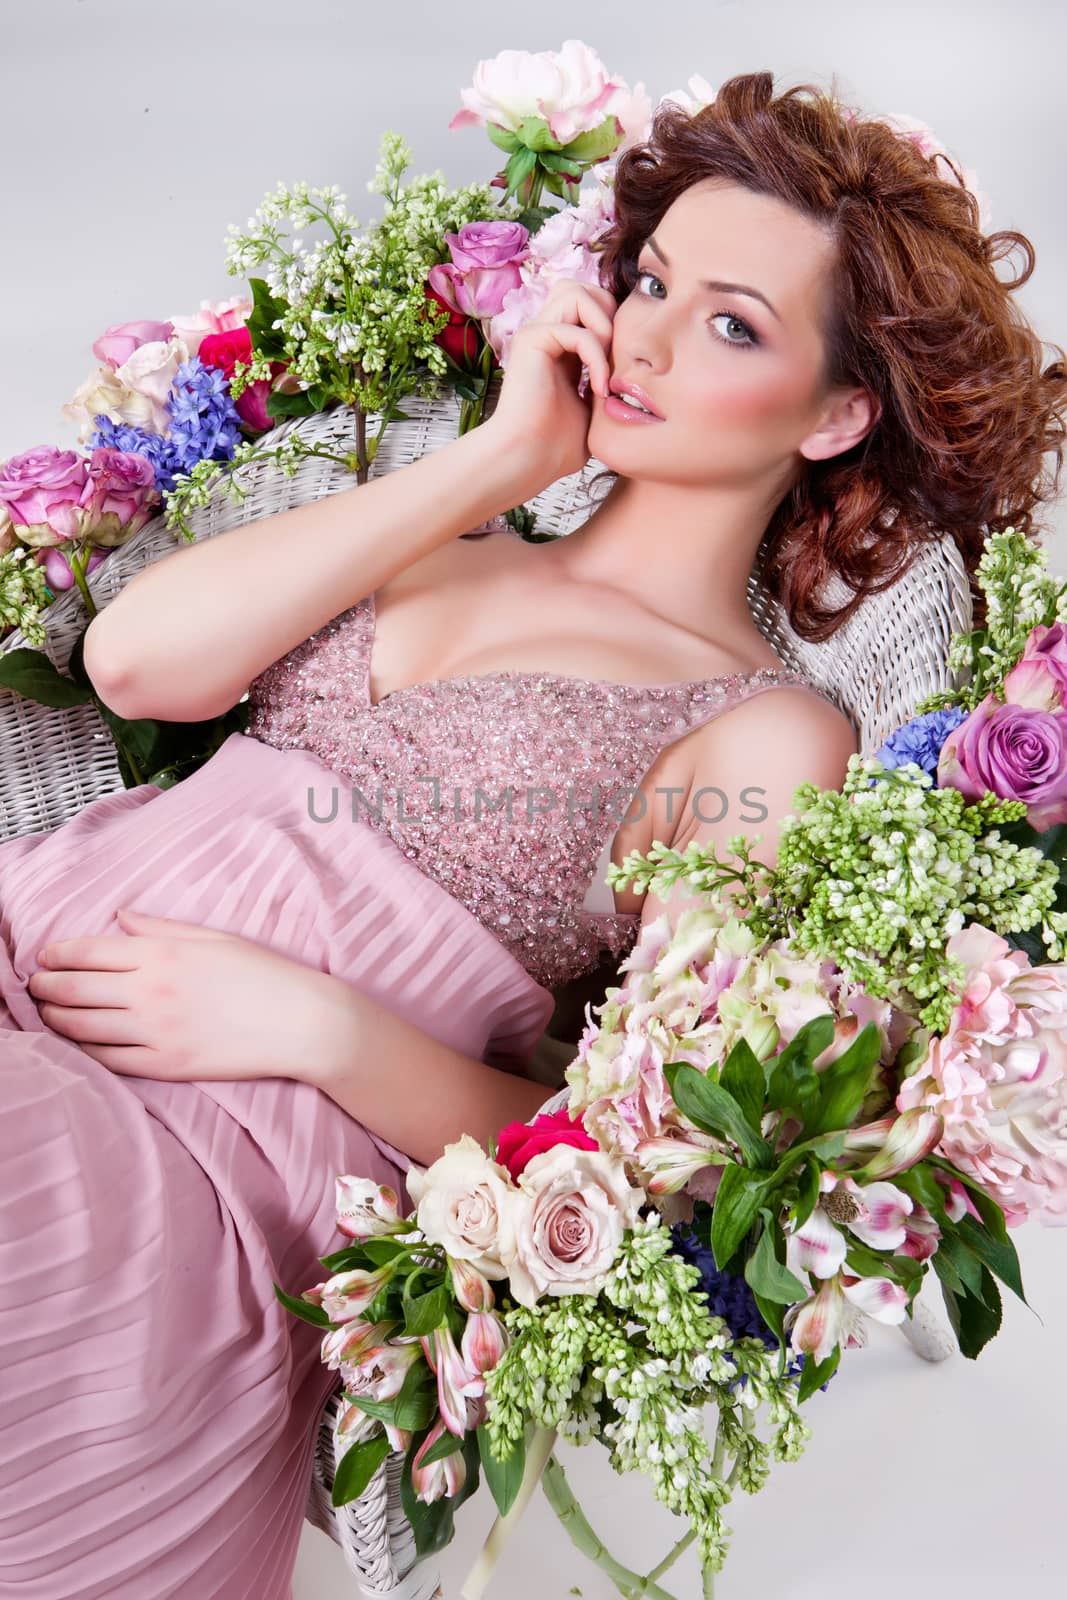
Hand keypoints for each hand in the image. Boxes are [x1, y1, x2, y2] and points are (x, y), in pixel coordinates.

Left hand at [27, 907, 358, 1082]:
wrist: (300, 1022)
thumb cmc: (263, 974)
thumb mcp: (214, 938)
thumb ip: (161, 928)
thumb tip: (121, 918)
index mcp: (162, 954)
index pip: (89, 952)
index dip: (58, 954)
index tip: (45, 957)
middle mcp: (151, 992)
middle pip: (76, 989)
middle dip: (47, 987)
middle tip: (36, 986)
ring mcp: (156, 1032)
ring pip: (84, 1027)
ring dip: (56, 1019)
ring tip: (47, 1014)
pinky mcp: (166, 1065)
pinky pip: (110, 1060)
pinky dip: (84, 1052)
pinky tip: (76, 1045)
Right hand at [483, 280, 618, 500]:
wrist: (528, 460)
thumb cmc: (557, 446)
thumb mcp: (594, 407)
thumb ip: (607, 379)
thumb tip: (635, 370)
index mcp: (559, 347)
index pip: (592, 306)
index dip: (614, 326)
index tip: (622, 371)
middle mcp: (545, 334)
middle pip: (584, 287)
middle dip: (610, 315)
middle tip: (615, 359)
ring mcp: (536, 334)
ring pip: (576, 292)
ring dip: (603, 325)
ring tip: (607, 366)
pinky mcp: (531, 340)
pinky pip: (577, 330)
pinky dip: (597, 356)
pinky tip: (598, 388)